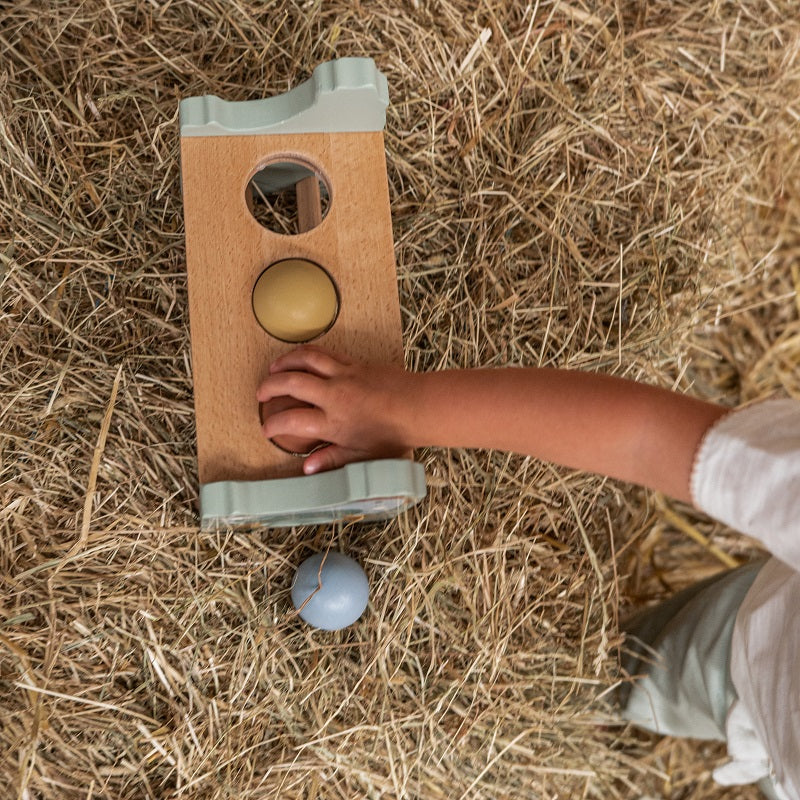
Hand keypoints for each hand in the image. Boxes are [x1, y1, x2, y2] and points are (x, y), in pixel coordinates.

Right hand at [256, 346, 416, 473]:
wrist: (420, 407)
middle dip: (269, 387)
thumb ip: (332, 459)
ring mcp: (344, 375)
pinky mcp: (355, 363)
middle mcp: (334, 395)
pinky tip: (302, 358)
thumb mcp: (362, 456)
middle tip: (261, 394)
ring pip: (306, 360)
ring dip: (285, 362)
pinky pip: (326, 353)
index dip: (272, 425)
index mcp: (334, 422)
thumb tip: (307, 468)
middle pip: (291, 383)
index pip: (292, 421)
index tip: (266, 429)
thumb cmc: (395, 435)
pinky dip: (308, 354)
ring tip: (273, 368)